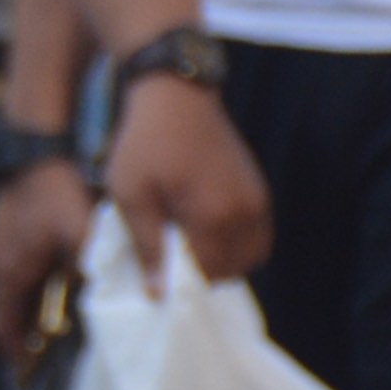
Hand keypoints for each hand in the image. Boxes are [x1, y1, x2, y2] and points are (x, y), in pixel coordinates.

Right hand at [0, 156, 93, 363]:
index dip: (14, 352)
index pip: (3, 325)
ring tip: (48, 328)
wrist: (37, 152)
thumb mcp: (81, 234)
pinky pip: (15, 274)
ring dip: (26, 312)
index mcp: (9, 272)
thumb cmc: (55, 193)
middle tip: (41, 357)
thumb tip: (120, 299)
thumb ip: (95, 269)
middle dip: (23, 335)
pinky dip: (28, 290)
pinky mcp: (7, 235)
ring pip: (11, 294)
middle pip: (6, 313)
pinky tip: (51, 287)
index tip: (23, 374)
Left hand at [100, 67, 269, 292]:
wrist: (175, 95)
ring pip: (250, 256)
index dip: (183, 284)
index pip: (209, 276)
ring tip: (185, 243)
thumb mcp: (131, 195)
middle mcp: (246, 212)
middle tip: (169, 258)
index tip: (158, 275)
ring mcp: (258, 200)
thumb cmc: (144, 144)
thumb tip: (159, 294)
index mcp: (215, 216)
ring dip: (221, 260)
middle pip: (233, 271)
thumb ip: (148, 245)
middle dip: (202, 275)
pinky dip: (235, 242)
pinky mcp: (259, 189)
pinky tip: (203, 229)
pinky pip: (256, 235)